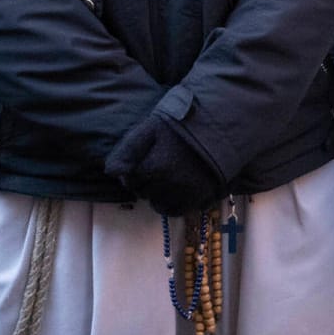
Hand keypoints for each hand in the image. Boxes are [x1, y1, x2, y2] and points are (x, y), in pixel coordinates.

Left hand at [106, 110, 226, 216]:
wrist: (222, 124)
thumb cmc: (183, 124)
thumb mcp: (152, 127)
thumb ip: (128, 149)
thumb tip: (111, 172)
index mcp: (153, 165)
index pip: (129, 180)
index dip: (132, 172)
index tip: (142, 162)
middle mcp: (168, 183)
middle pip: (143, 193)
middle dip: (145, 182)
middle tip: (156, 167)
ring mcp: (185, 192)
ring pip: (158, 204)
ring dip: (158, 195)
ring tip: (167, 179)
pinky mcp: (200, 198)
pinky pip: (177, 211)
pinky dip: (173, 204)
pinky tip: (176, 191)